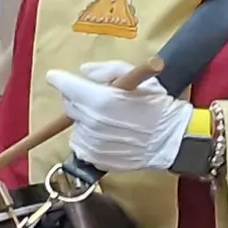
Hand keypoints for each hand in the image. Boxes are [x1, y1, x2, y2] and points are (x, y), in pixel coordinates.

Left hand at [47, 60, 190, 172]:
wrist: (171, 140)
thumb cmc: (158, 106)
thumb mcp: (141, 78)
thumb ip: (109, 70)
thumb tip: (85, 71)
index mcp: (102, 100)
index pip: (68, 87)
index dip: (60, 80)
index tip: (56, 76)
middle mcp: (92, 122)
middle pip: (69, 105)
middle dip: (77, 97)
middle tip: (95, 96)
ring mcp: (92, 142)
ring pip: (75, 124)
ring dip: (85, 118)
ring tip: (108, 117)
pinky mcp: (93, 157)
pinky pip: (81, 142)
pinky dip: (89, 135)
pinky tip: (108, 132)